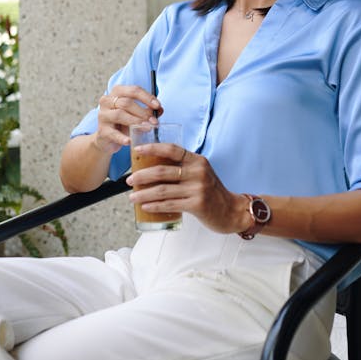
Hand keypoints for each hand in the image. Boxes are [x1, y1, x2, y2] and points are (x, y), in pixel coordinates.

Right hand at [92, 86, 161, 154]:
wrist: (108, 139)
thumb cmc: (124, 123)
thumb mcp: (137, 114)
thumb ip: (148, 110)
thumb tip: (160, 109)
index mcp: (117, 92)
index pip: (133, 90)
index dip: (147, 98)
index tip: (158, 106)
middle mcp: (107, 101)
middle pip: (126, 102)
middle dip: (143, 112)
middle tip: (154, 121)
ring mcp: (102, 115)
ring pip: (120, 114)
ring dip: (136, 121)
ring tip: (147, 128)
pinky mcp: (102, 130)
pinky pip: (113, 133)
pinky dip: (122, 137)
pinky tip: (130, 141)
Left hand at [125, 145, 250, 234]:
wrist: (231, 211)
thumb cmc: (211, 192)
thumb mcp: (200, 173)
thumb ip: (182, 168)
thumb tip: (151, 167)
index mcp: (197, 160)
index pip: (172, 149)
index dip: (152, 148)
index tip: (137, 150)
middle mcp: (198, 172)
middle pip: (162, 171)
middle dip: (141, 176)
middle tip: (129, 180)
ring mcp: (198, 188)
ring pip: (163, 190)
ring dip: (144, 193)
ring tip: (132, 196)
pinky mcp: (198, 204)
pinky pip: (170, 204)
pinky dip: (155, 205)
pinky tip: (145, 206)